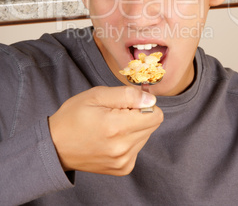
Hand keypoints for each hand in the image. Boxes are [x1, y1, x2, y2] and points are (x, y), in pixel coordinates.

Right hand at [48, 86, 162, 175]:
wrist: (56, 146)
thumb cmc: (74, 116)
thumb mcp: (97, 95)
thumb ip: (127, 95)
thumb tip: (151, 99)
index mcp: (117, 127)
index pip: (155, 114)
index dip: (143, 103)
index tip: (126, 103)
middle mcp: (123, 148)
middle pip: (152, 124)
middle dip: (139, 114)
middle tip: (116, 112)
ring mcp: (123, 161)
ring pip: (146, 135)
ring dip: (134, 127)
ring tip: (110, 125)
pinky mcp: (123, 168)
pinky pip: (138, 147)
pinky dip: (128, 139)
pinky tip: (111, 137)